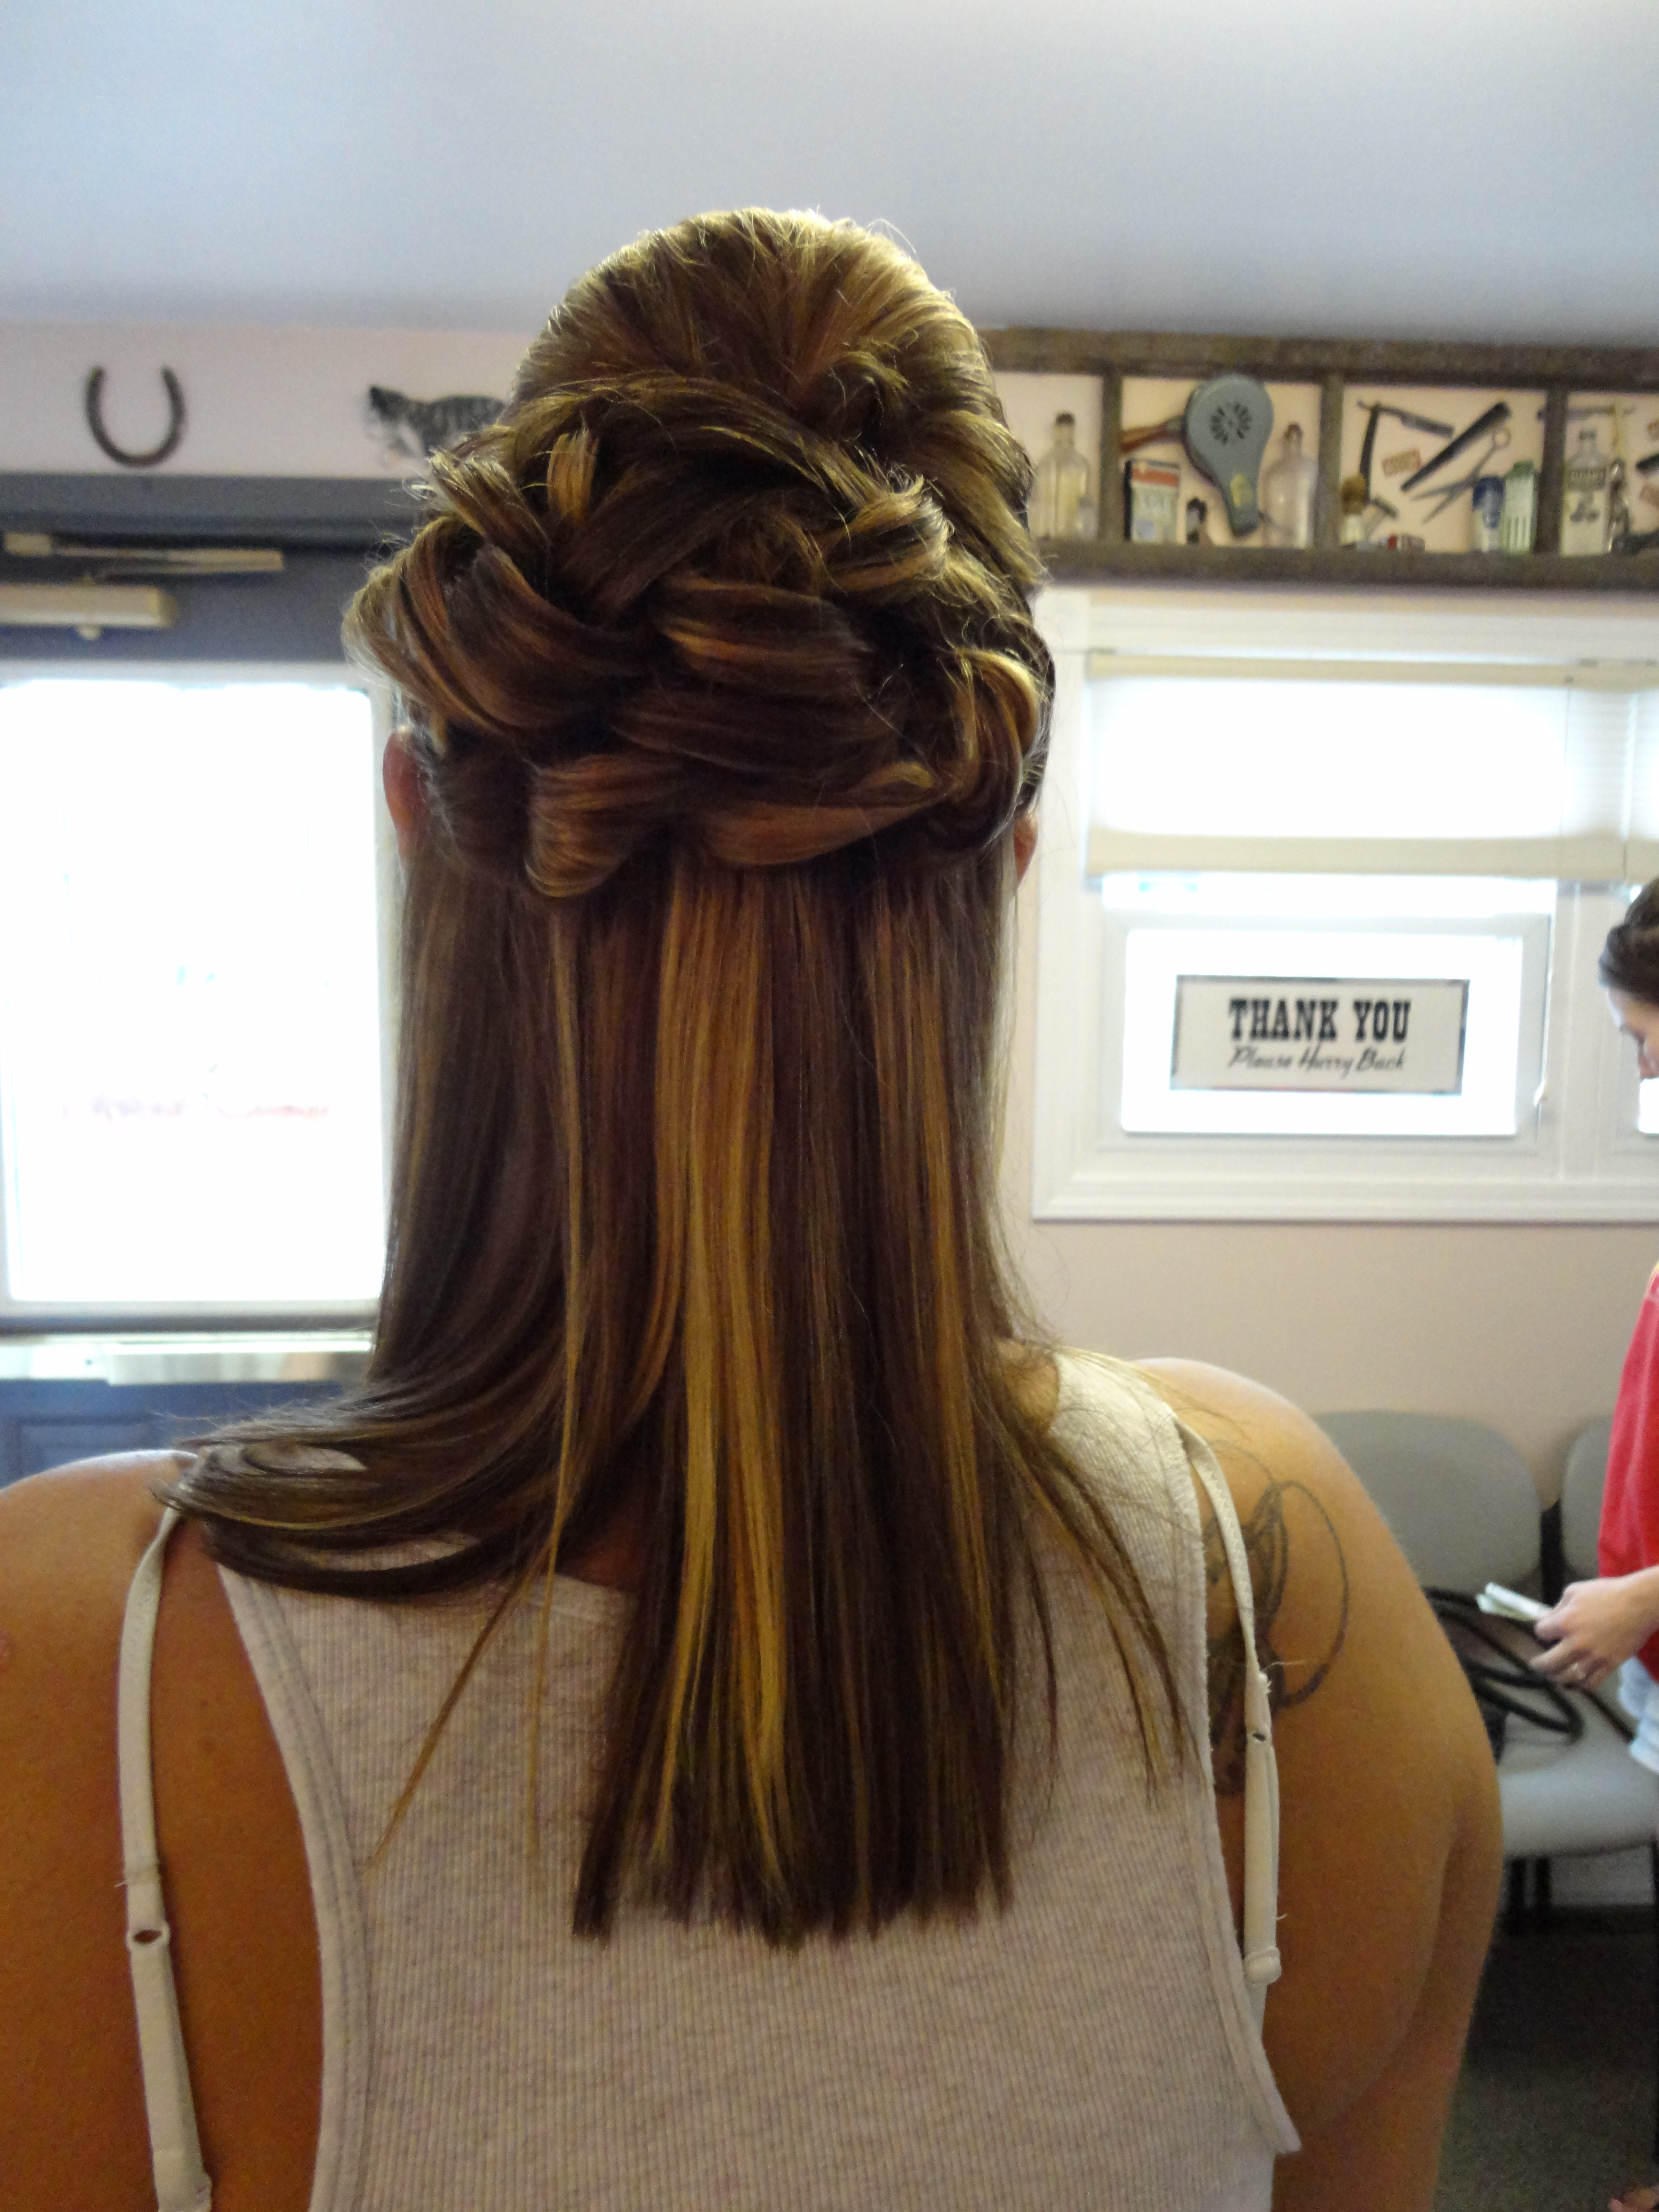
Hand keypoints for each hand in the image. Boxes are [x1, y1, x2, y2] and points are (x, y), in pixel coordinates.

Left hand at [1530, 1570, 1658, 1691]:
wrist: (1638, 1604)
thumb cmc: (1606, 1593)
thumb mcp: (1574, 1591)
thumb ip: (1557, 1607)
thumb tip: (1545, 1617)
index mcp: (1565, 1622)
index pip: (1540, 1633)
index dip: (1541, 1631)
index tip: (1544, 1631)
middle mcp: (1576, 1643)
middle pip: (1549, 1663)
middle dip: (1539, 1664)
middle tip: (1536, 1664)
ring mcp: (1593, 1657)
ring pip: (1568, 1678)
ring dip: (1557, 1679)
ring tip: (1553, 1676)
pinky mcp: (1610, 1665)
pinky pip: (1590, 1684)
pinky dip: (1580, 1686)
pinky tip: (1575, 1683)